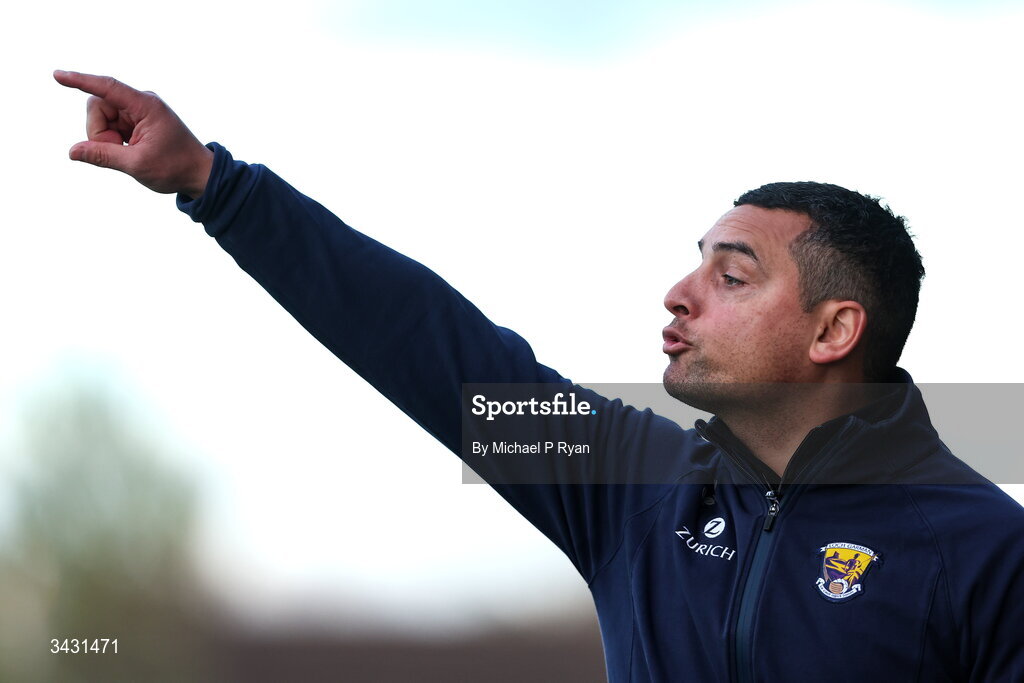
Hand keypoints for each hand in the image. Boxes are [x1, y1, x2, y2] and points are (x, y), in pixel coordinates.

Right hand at [54, 70, 213, 197]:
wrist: (199, 174)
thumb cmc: (175, 168)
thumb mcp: (137, 164)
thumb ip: (103, 155)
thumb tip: (73, 151)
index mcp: (146, 106)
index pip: (107, 87)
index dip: (80, 81)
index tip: (58, 76)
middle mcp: (141, 102)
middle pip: (98, 105)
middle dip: (98, 130)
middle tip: (118, 150)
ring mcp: (137, 111)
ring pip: (101, 116)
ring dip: (105, 137)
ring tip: (128, 152)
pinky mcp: (135, 120)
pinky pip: (110, 124)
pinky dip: (112, 139)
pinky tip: (129, 149)